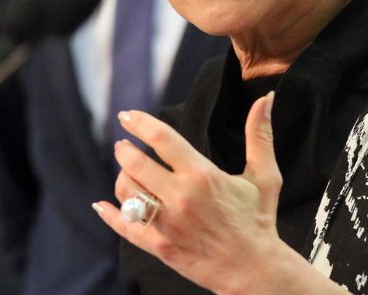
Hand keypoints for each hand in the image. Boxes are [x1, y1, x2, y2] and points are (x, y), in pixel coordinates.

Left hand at [93, 91, 287, 293]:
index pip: (162, 138)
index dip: (140, 122)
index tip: (127, 115)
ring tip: (126, 171)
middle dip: (124, 149)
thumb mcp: (264, 176)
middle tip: (123, 145)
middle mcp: (181, 197)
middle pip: (135, 163)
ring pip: (127, 192)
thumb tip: (265, 98)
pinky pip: (125, 226)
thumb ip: (260, 135)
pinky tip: (102, 205)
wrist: (254, 269)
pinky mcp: (159, 246)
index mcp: (202, 175)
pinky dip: (109, 214)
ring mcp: (167, 223)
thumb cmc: (258, 220)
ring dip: (121, 177)